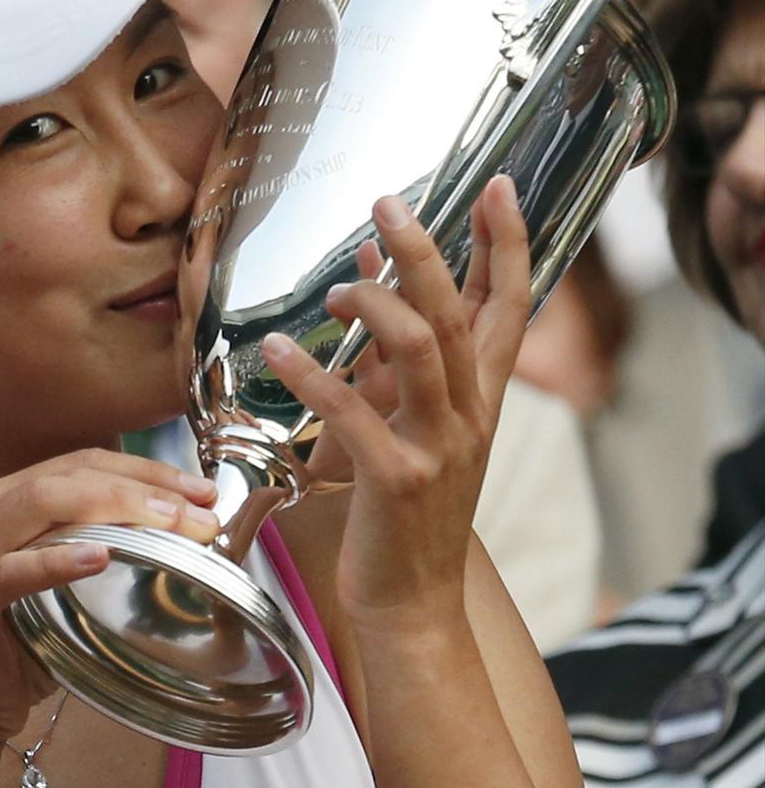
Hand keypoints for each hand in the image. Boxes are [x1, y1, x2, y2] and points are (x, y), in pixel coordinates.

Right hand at [0, 450, 220, 744]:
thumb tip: (182, 533)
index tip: (200, 491)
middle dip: (139, 487)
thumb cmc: (15, 649)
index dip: (143, 469)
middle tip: (197, 512)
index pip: (79, 466)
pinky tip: (99, 558)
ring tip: (168, 526)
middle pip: (64, 478)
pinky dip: (56, 561)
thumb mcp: (62, 588)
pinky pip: (9, 571)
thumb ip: (97, 550)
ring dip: (113, 510)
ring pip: (39, 506)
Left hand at [261, 177, 530, 634]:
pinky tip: (277, 350)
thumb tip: (369, 278)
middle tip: (390, 203)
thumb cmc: (403, 511)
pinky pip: (356, 413)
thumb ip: (394, 356)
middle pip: (460, 313)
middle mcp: (472, 416)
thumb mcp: (410, 423)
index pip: (511, 306)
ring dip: (375, 304)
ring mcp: (440, 448)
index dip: (509, 244)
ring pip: (422, 350)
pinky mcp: (397, 480)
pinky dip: (314, 375)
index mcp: (481, 399)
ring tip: (335, 289)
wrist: (411, 602)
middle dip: (429, 251)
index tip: (498, 186)